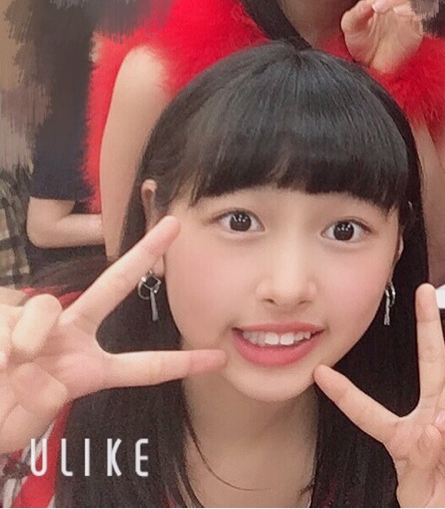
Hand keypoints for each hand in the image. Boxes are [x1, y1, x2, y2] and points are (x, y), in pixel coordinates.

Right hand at [0, 216, 225, 452]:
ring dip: (28, 341)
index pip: (142, 366)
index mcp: (88, 369)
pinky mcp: (2, 314)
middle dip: (144, 253)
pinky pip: (11, 320)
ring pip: (45, 309)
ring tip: (9, 367)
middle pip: (113, 286)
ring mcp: (36, 323)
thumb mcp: (23, 423)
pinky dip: (3, 344)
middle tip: (174, 224)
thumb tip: (34, 361)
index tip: (220, 358)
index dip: (179, 363)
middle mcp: (68, 336)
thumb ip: (39, 400)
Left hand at [315, 284, 444, 507]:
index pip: (369, 412)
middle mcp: (435, 419)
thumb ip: (414, 465)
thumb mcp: (413, 495)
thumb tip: (430, 429)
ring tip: (441, 427)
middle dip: (427, 324)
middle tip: (423, 291)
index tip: (319, 374)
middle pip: (432, 360)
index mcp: (405, 436)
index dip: (345, 394)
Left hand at [342, 0, 423, 73]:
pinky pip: (417, 9)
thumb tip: (371, 5)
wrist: (372, 66)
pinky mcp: (419, 23)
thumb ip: (357, 14)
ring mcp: (412, 5)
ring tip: (377, 9)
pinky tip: (393, 15)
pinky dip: (404, 11)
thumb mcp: (350, 25)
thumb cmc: (362, 41)